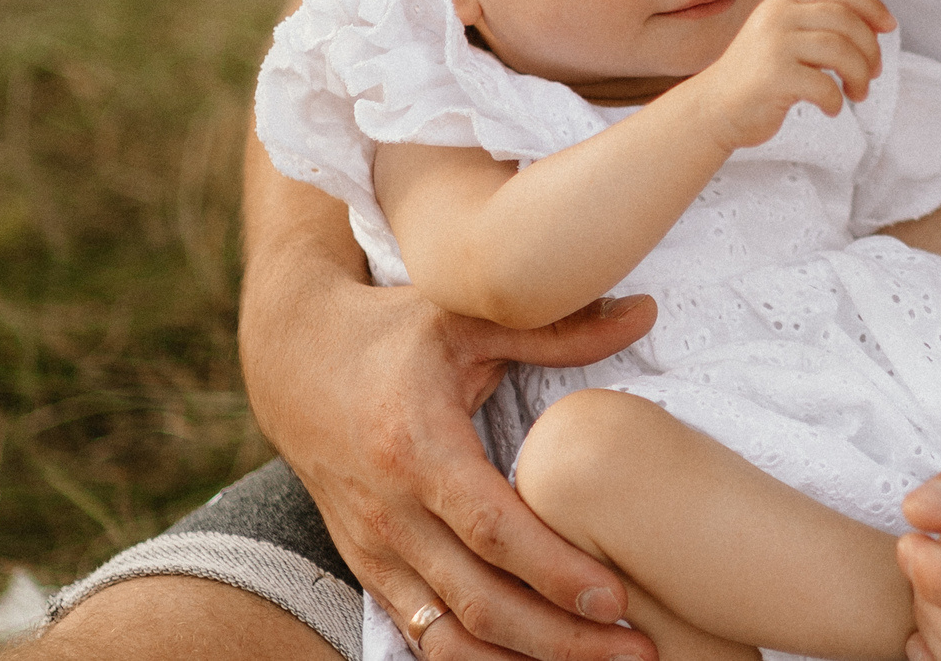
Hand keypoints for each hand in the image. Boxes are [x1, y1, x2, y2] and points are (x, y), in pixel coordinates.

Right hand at [249, 277, 661, 660]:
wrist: (295, 362)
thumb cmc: (393, 336)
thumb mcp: (467, 316)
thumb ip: (558, 327)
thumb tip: (645, 314)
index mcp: (419, 451)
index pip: (493, 531)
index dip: (555, 571)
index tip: (618, 599)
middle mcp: (391, 514)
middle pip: (478, 601)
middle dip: (559, 638)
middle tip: (638, 652)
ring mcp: (375, 549)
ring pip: (449, 634)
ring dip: (523, 660)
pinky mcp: (369, 568)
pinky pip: (422, 632)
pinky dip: (475, 659)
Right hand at [691, 0, 893, 145]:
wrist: (712, 109)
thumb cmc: (758, 79)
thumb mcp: (784, 38)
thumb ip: (818, 27)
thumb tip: (876, 28)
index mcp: (783, 3)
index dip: (871, 4)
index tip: (889, 27)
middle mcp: (777, 17)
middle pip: (846, 20)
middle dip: (870, 49)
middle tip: (871, 74)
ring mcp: (773, 45)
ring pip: (840, 50)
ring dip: (859, 75)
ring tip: (857, 93)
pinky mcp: (773, 77)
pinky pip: (823, 85)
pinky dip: (835, 100)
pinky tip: (831, 109)